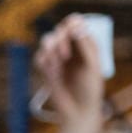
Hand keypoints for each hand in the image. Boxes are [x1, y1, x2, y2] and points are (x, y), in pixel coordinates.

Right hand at [34, 14, 106, 132]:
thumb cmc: (91, 89)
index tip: (70, 32)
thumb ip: (85, 45)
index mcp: (85, 43)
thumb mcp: (92, 65)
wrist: (78, 110)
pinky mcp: (46, 68)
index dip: (70, 24)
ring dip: (50, 51)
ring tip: (57, 67)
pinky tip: (53, 75)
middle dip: (60, 40)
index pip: (74, 22)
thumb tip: (76, 24)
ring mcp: (57, 57)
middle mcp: (70, 47)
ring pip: (46, 41)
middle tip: (65, 55)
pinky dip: (44, 64)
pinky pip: (39, 57)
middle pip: (58, 30)